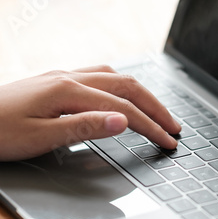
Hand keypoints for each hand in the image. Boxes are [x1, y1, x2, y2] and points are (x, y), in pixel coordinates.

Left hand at [0, 65, 180, 160]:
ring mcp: (62, 77)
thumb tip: (123, 121)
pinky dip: (121, 86)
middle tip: (175, 128)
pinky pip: (99, 76)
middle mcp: (69, 78)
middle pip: (126, 87)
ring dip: (142, 95)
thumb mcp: (42, 137)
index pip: (123, 109)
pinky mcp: (56, 82)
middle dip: (155, 108)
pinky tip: (123, 95)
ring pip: (115, 78)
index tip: (168, 142)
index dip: (150, 127)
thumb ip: (84, 127)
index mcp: (68, 92)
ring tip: (157, 112)